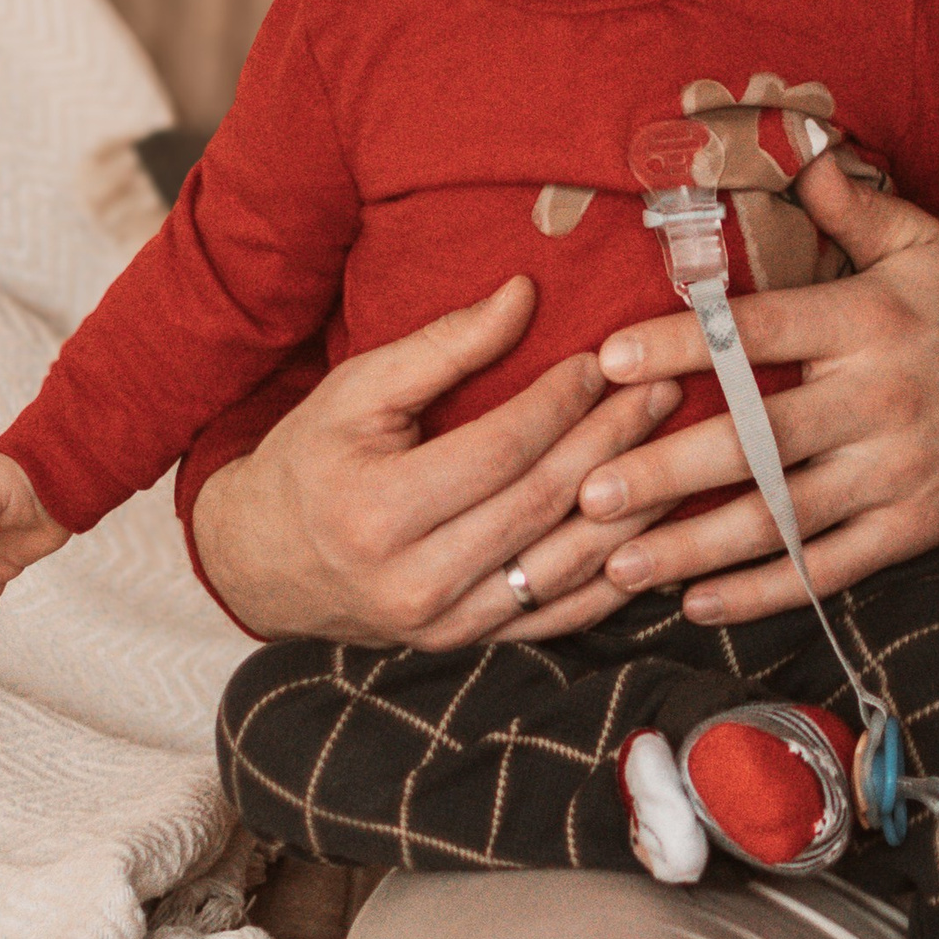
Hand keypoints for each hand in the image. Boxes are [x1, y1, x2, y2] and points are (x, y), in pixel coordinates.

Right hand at [188, 275, 685, 651]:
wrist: (262, 562)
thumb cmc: (311, 461)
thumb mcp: (358, 390)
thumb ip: (443, 345)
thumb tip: (524, 294)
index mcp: (378, 511)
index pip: (500, 450)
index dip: (560, 403)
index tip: (604, 361)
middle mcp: (414, 580)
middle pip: (542, 504)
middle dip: (612, 443)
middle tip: (665, 393)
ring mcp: (445, 624)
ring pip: (564, 566)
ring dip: (631, 510)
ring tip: (676, 453)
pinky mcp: (467, 644)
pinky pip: (558, 616)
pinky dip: (613, 578)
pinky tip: (653, 536)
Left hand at [582, 153, 938, 625]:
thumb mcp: (922, 245)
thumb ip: (848, 206)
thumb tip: (793, 142)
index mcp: (867, 322)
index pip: (760, 333)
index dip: (683, 346)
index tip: (612, 360)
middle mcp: (877, 400)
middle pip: (758, 441)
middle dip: (667, 470)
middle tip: (588, 489)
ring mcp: (894, 473)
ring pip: (781, 518)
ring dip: (694, 547)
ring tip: (617, 563)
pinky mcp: (911, 530)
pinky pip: (826, 569)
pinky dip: (761, 593)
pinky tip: (697, 604)